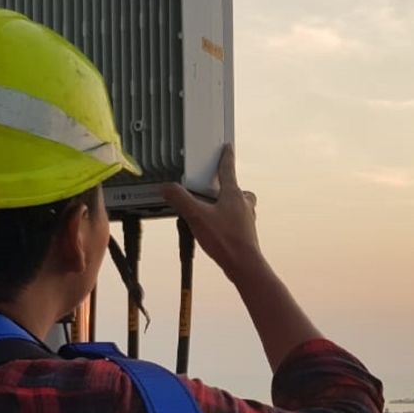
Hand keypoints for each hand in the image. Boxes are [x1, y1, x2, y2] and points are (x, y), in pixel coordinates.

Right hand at [160, 144, 262, 280]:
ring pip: (238, 204)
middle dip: (225, 186)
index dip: (226, 157)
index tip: (227, 147)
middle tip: (212, 188)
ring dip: (226, 204)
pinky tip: (216, 230)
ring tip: (210, 211)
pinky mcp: (246, 233)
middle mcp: (244, 204)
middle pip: (236, 188)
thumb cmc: (226, 240)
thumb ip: (180, 200)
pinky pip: (236, 219)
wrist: (244, 265)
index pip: (228, 169)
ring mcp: (246, 219)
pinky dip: (227, 220)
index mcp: (233, 194)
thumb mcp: (197, 216)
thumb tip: (166, 188)